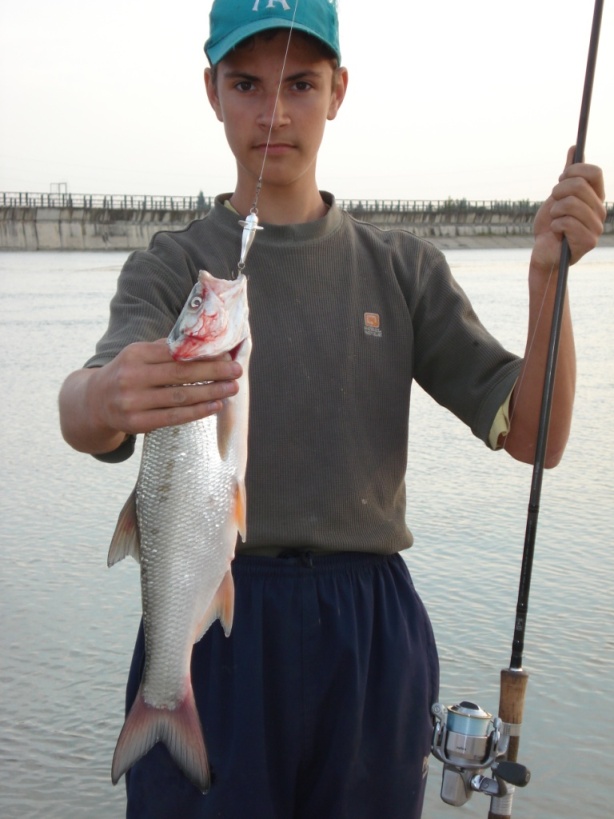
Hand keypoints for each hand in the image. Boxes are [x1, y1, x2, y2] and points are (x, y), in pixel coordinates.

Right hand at [89, 338, 241, 436]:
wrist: (94, 402)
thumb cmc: (127, 373)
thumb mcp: (138, 355)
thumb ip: (166, 350)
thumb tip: (206, 345)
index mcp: (135, 354)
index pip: (175, 352)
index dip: (203, 354)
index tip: (227, 354)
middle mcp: (131, 377)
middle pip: (181, 373)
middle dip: (213, 372)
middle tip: (236, 371)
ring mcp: (133, 402)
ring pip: (180, 397)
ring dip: (211, 393)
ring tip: (231, 389)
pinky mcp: (137, 423)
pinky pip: (174, 417)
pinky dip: (198, 412)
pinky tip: (215, 406)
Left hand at [532, 146, 605, 268]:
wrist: (544, 252)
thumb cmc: (551, 224)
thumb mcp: (557, 196)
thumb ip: (568, 175)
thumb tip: (574, 148)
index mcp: (596, 197)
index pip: (594, 172)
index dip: (574, 171)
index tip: (560, 179)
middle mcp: (600, 211)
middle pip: (580, 185)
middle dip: (558, 191)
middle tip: (553, 202)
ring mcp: (596, 227)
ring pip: (571, 204)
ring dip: (555, 210)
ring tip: (554, 219)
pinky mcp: (588, 242)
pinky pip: (566, 223)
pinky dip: (555, 225)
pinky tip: (556, 232)